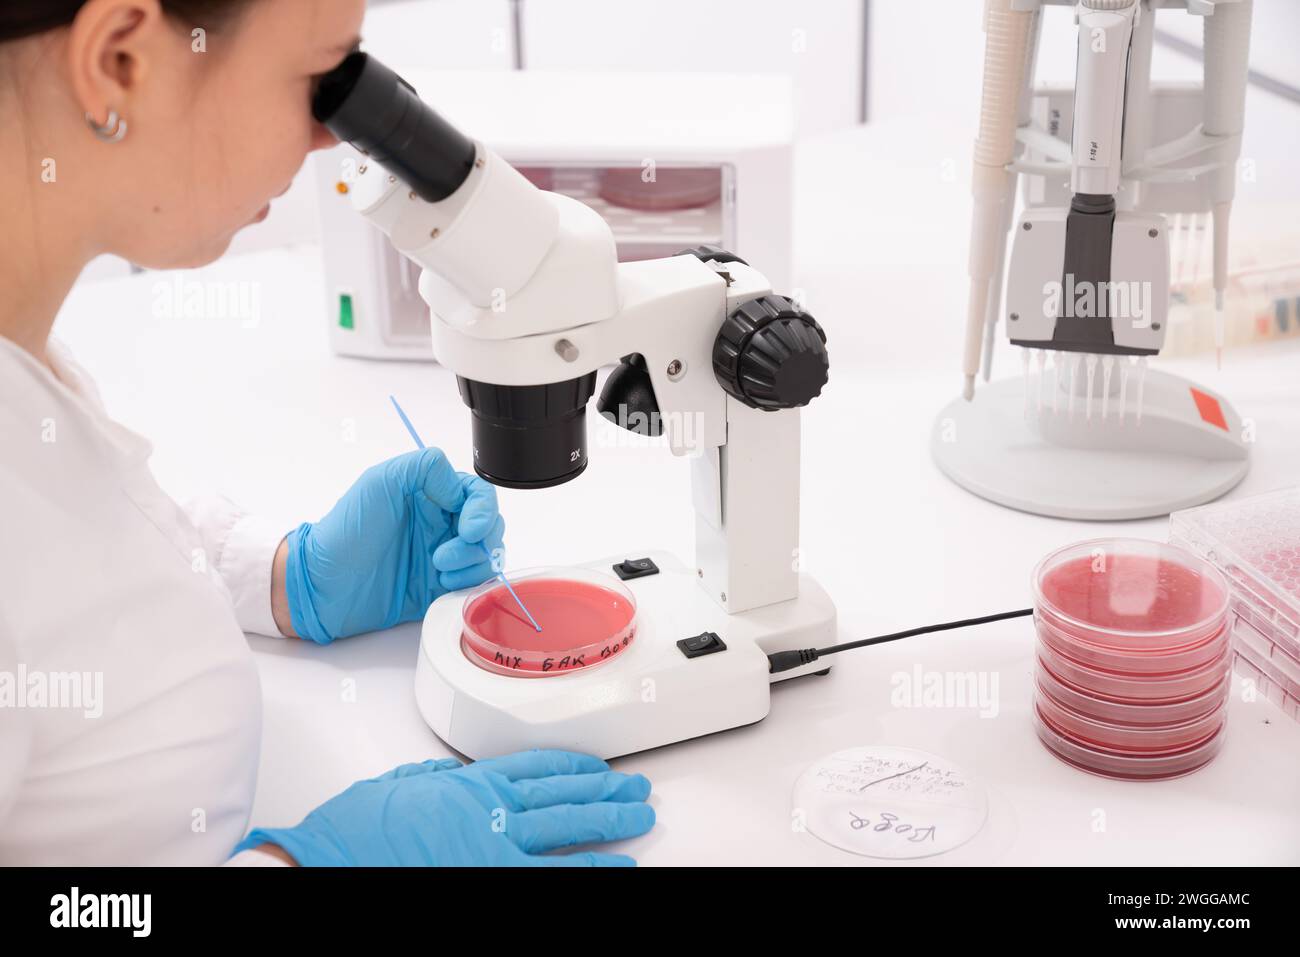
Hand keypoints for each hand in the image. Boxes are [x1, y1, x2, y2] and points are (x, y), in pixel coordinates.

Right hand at [235, 751, 655, 865]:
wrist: (328, 862)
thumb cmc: (352, 833)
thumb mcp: (399, 788)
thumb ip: (437, 782)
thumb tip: (457, 781)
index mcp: (468, 783)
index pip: (535, 766)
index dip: (572, 766)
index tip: (595, 767)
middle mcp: (491, 810)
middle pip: (563, 796)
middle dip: (605, 792)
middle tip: (636, 788)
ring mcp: (497, 847)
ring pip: (570, 829)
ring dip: (611, 823)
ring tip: (641, 817)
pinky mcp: (494, 878)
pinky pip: (557, 873)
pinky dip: (593, 868)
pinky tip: (619, 866)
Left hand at [283, 448, 503, 643]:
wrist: (324, 585)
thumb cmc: (345, 532)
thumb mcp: (380, 480)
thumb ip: (425, 467)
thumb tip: (459, 490)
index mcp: (431, 494)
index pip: (478, 495)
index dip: (482, 511)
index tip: (469, 529)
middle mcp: (441, 523)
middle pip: (490, 526)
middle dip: (478, 541)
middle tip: (445, 554)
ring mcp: (444, 555)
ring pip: (487, 555)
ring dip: (472, 564)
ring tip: (440, 570)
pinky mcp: (440, 586)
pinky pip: (473, 583)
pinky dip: (467, 584)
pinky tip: (441, 584)